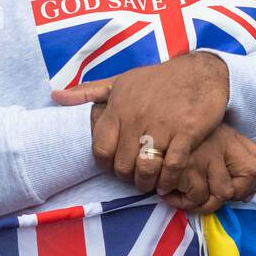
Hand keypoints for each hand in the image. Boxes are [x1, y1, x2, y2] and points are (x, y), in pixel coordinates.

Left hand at [54, 51, 229, 194]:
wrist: (200, 72)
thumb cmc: (158, 79)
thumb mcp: (121, 81)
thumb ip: (88, 92)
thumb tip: (55, 96)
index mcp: (119, 107)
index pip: (100, 150)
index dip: (107, 165)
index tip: (117, 166)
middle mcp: (137, 117)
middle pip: (123, 165)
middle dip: (129, 178)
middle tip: (137, 178)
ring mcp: (163, 125)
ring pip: (146, 169)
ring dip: (148, 183)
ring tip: (152, 182)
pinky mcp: (187, 132)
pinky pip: (173, 166)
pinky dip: (169, 180)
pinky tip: (169, 180)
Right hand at [160, 123, 255, 214]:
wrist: (147, 113)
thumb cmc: (173, 131)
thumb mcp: (206, 135)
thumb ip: (228, 158)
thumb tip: (245, 196)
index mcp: (228, 135)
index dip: (254, 183)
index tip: (240, 194)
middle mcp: (222, 144)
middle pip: (243, 183)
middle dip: (227, 197)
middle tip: (204, 196)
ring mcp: (206, 156)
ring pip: (220, 196)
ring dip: (201, 202)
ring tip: (182, 194)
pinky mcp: (187, 168)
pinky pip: (195, 198)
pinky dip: (182, 201)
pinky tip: (168, 191)